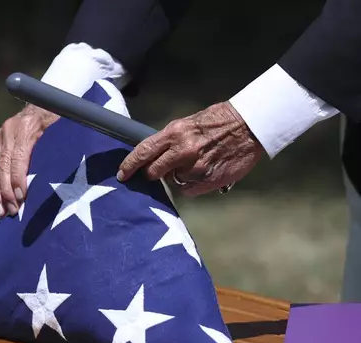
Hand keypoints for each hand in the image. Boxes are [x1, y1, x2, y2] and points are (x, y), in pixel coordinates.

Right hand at [0, 105, 58, 216]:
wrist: (46, 101)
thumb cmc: (58, 119)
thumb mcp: (61, 130)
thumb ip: (55, 147)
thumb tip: (55, 173)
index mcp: (25, 128)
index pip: (18, 159)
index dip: (18, 180)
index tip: (21, 198)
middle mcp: (9, 133)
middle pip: (3, 167)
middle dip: (6, 192)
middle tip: (11, 212)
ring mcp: (0, 138)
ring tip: (0, 211)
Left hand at [116, 102, 264, 196]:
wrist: (249, 126)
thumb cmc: (218, 121)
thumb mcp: (187, 123)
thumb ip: (169, 140)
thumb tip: (153, 155)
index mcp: (174, 133)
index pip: (143, 152)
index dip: (129, 165)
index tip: (122, 174)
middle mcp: (183, 151)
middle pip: (154, 172)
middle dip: (154, 173)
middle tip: (163, 168)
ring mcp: (196, 168)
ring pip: (172, 182)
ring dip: (177, 177)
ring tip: (192, 164)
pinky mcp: (208, 180)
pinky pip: (188, 191)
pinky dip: (191, 185)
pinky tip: (201, 173)